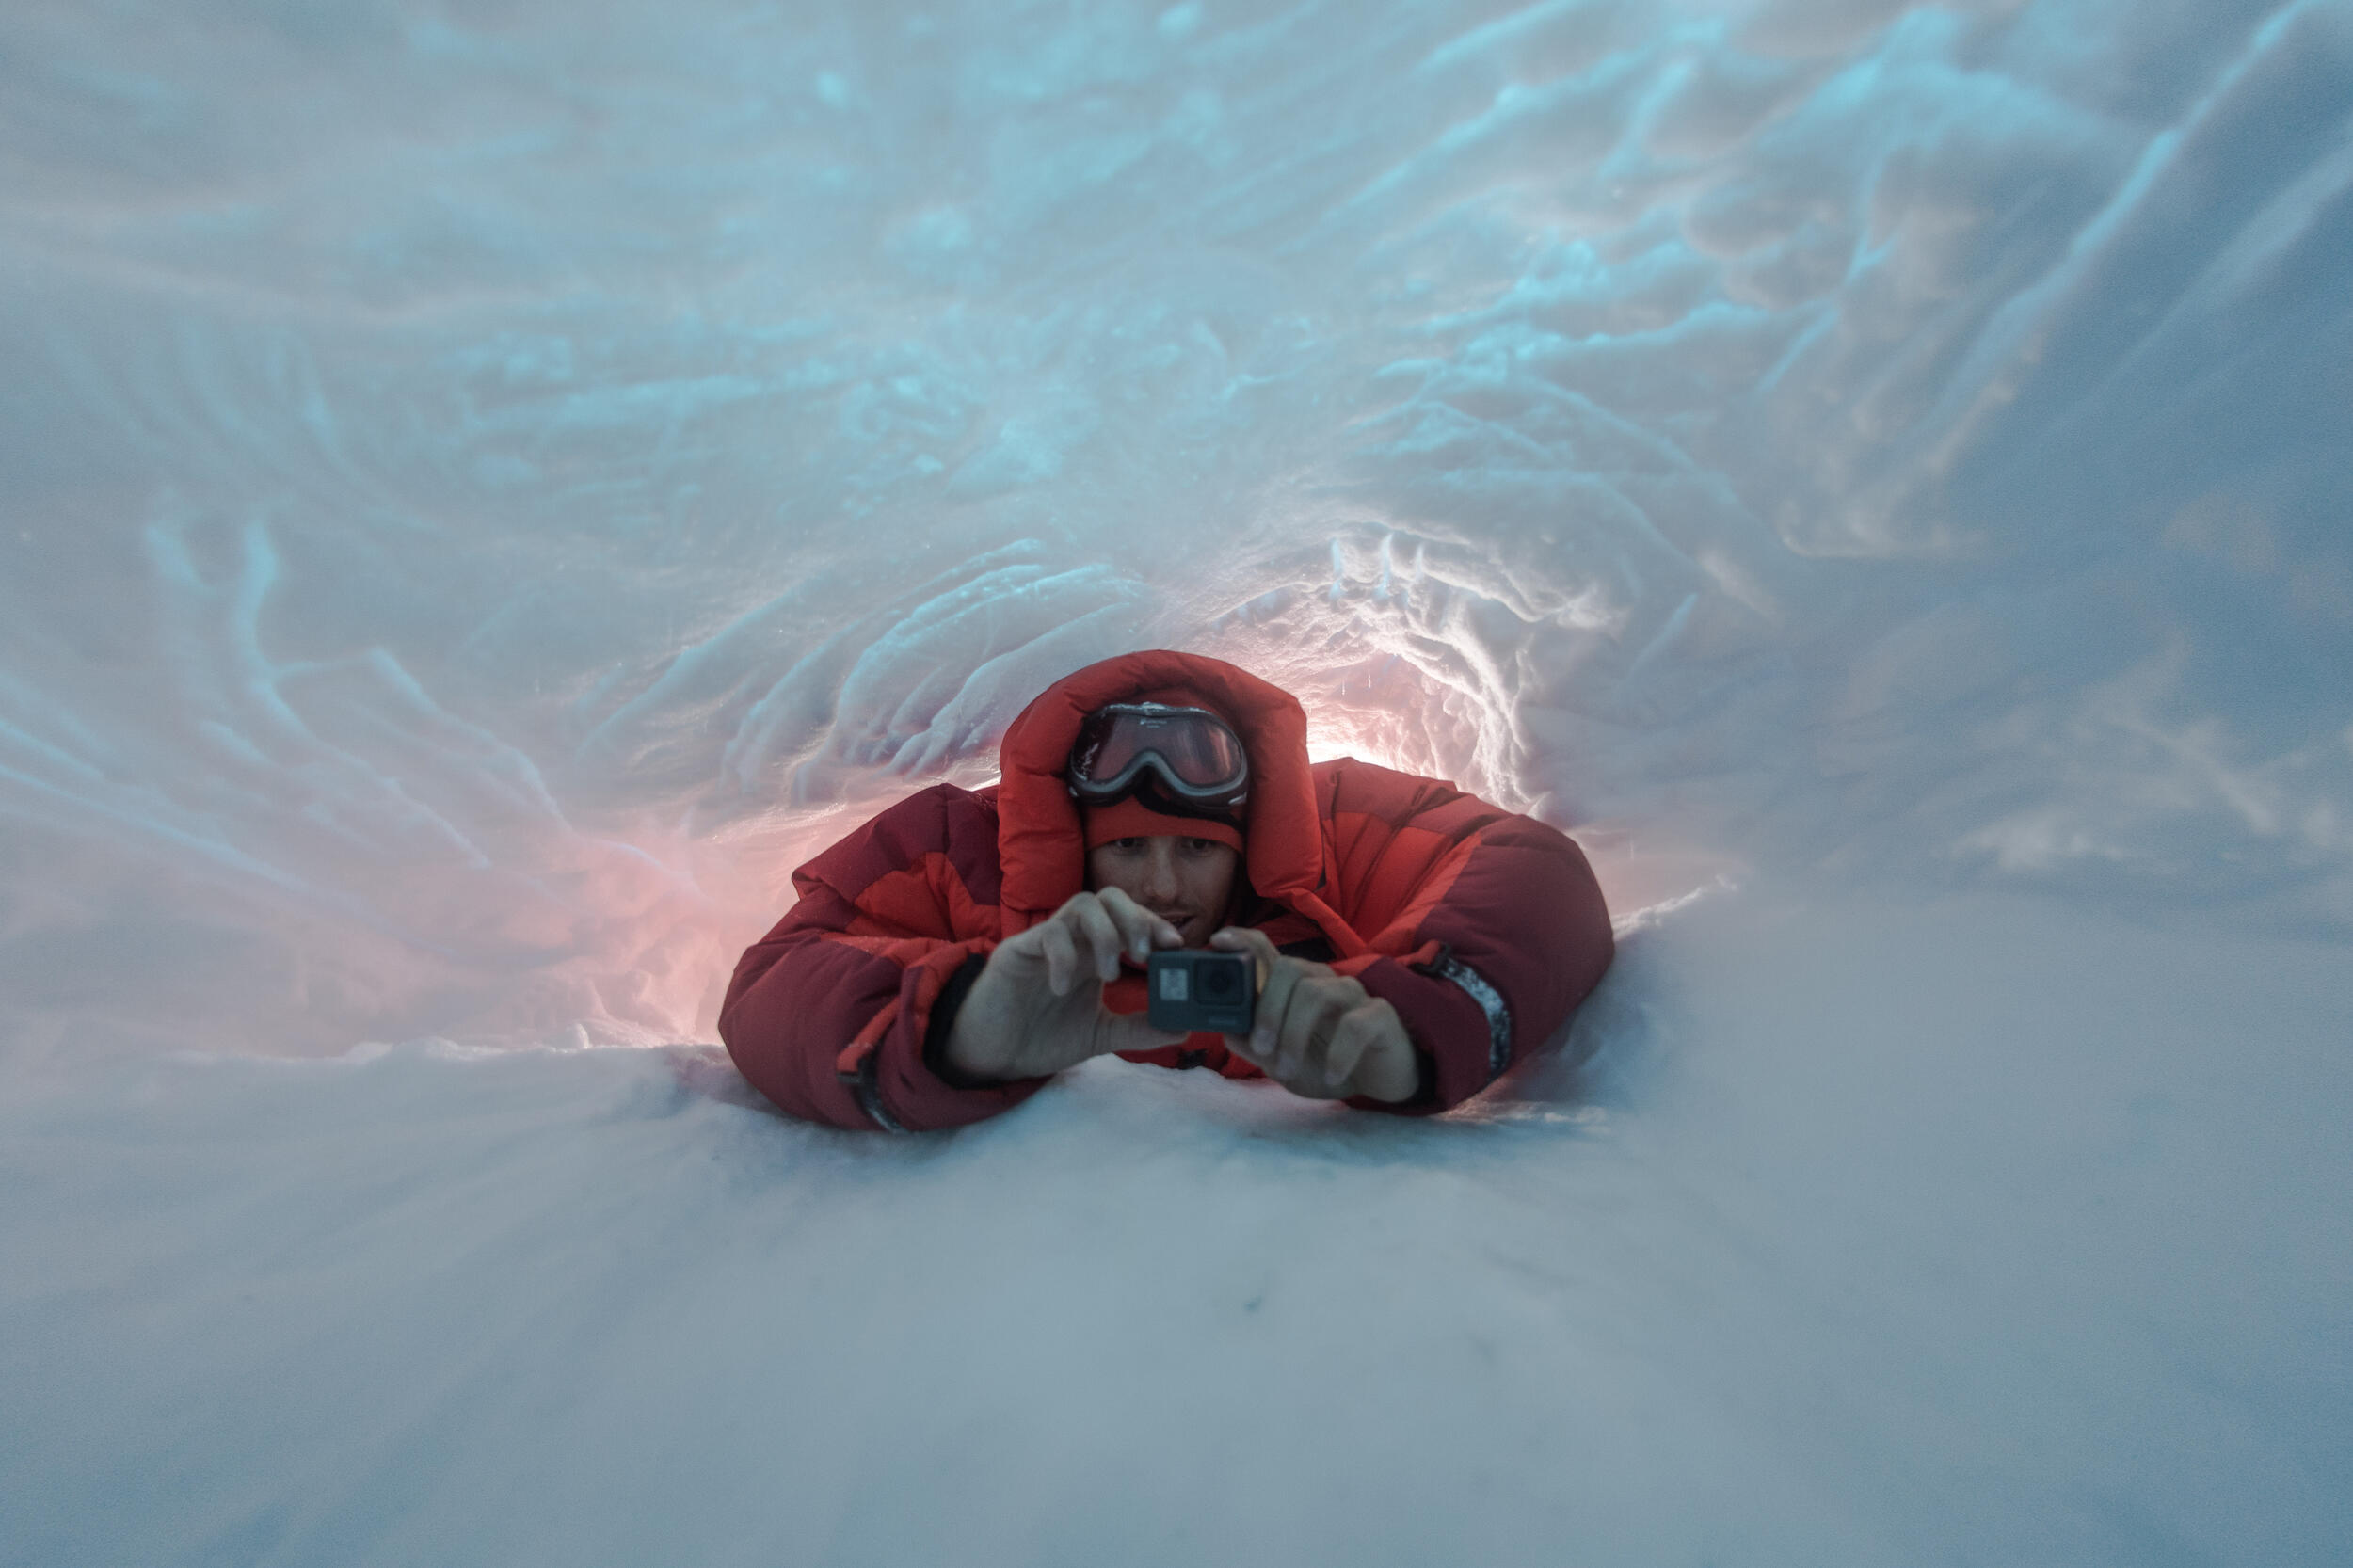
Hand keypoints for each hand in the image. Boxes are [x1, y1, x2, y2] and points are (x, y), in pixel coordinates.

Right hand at [944, 888, 1188, 1082]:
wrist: (992, 1056)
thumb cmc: (1041, 1037)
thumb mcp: (1099, 1034)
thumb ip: (1137, 1029)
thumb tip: (1182, 1028)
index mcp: (1094, 953)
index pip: (1130, 920)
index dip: (1155, 925)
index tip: (1176, 948)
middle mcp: (1074, 940)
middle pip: (1109, 898)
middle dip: (1135, 919)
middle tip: (1146, 955)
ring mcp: (1046, 941)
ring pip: (1083, 904)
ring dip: (1106, 934)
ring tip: (1109, 974)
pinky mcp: (1018, 950)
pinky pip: (1047, 934)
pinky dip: (1064, 956)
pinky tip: (1063, 988)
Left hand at [1208, 928, 1419, 1102]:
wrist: (1379, 1082)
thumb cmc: (1326, 1064)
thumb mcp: (1282, 1062)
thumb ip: (1255, 1047)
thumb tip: (1228, 1032)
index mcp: (1294, 988)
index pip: (1267, 949)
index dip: (1243, 940)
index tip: (1218, 940)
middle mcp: (1322, 981)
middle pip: (1288, 968)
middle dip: (1267, 1008)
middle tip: (1261, 1049)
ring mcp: (1352, 994)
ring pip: (1316, 993)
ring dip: (1294, 1035)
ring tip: (1288, 1069)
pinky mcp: (1380, 1015)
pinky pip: (1355, 1024)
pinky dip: (1337, 1053)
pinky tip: (1331, 1075)